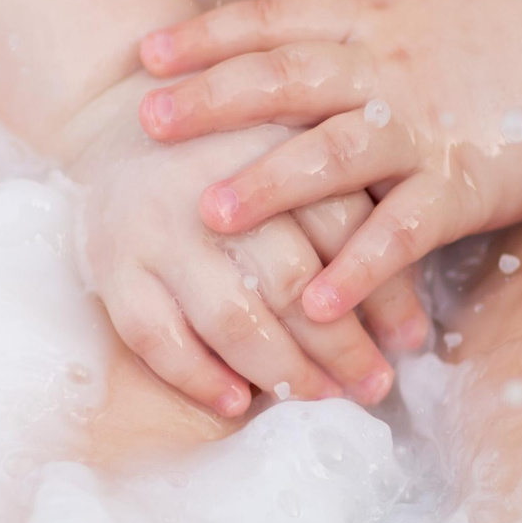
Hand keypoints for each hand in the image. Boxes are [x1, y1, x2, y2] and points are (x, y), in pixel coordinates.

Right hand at [57, 75, 429, 416]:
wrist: (118, 120)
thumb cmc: (236, 155)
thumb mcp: (298, 156)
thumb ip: (354, 220)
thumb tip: (409, 331)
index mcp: (273, 143)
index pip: (342, 227)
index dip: (383, 291)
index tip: (409, 343)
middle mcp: (213, 185)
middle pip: (291, 281)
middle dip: (341, 346)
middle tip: (375, 386)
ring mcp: (157, 228)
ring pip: (230, 317)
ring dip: (282, 370)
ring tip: (321, 397)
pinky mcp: (112, 264)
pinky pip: (155, 337)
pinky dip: (198, 376)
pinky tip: (236, 401)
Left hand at [136, 0, 521, 322]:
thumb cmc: (502, 30)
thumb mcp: (416, 4)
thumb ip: (351, 25)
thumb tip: (282, 34)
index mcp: (371, 24)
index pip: (274, 21)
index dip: (209, 36)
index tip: (147, 54)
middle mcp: (385, 70)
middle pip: (282, 79)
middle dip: (210, 101)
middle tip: (145, 122)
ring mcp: (422, 127)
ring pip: (331, 154)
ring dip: (267, 185)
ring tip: (207, 216)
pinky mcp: (461, 182)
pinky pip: (401, 230)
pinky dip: (357, 268)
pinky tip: (315, 305)